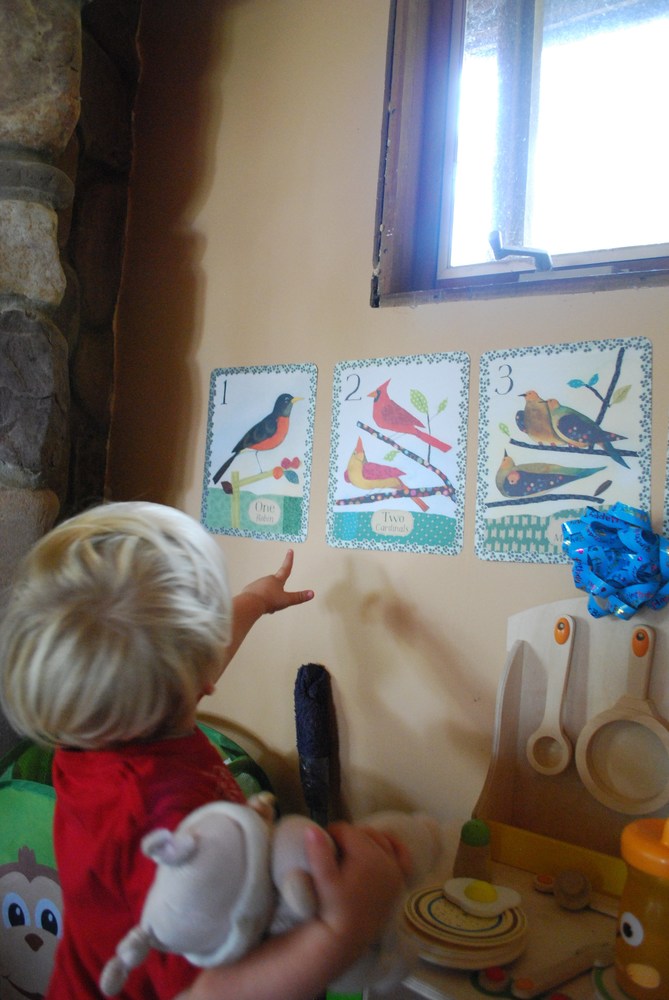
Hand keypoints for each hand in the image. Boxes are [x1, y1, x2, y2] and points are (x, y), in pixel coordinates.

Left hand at [242, 550, 313, 615]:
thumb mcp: (286, 600)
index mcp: (277, 580)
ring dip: (268, 597)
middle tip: (276, 603)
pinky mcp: (249, 591)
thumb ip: (298, 597)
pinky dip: (260, 600)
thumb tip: (312, 593)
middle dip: (277, 592)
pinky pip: (257, 595)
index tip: (290, 550)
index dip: (289, 560)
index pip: (286, 568)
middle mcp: (266, 579)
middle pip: (275, 584)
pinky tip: (259, 607)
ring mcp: (257, 584)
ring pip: (266, 591)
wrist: (250, 604)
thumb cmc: (269, 600)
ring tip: (267, 607)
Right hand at [304, 822, 406, 957]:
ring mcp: (396, 872)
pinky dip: (393, 848)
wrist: (346, 938)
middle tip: (333, 849)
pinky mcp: (399, 882)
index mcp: (368, 856)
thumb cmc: (332, 908)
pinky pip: (403, 856)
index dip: (331, 834)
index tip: (321, 844)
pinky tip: (382, 848)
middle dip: (347, 837)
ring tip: (349, 851)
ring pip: (381, 841)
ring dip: (366, 841)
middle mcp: (387, 861)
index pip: (346, 831)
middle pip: (363, 834)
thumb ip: (318, 853)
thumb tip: (312, 829)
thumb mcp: (323, 880)